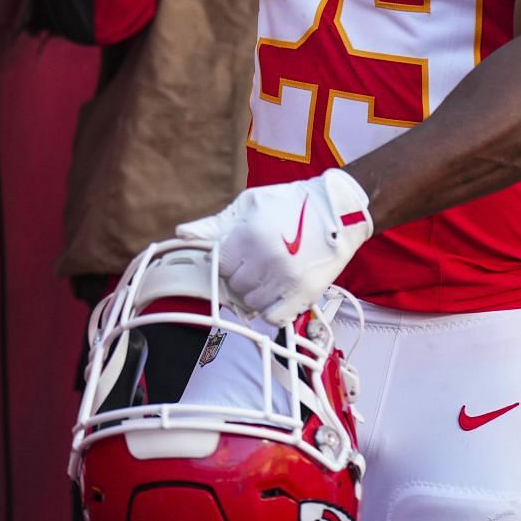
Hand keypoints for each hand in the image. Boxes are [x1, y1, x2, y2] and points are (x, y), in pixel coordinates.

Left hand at [177, 170, 373, 325]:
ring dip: (257, 292)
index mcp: (249, 236)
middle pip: (235, 285)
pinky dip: (272, 308)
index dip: (230, 259)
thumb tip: (182, 233)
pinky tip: (279, 291)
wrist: (339, 210)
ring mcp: (286, 280)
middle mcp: (266, 260)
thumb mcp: (249, 204)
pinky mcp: (305, 294)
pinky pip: (273, 317)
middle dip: (243, 275)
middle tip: (259, 261)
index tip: (242, 251)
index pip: (221, 265)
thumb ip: (214, 224)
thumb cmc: (292, 204)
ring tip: (271, 273)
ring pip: (252, 303)